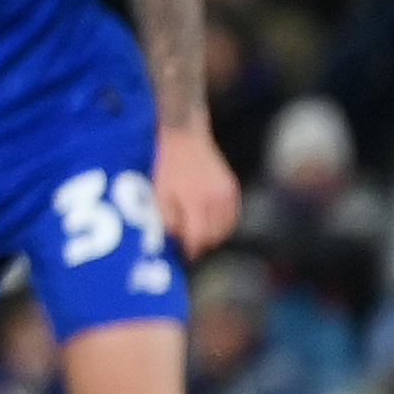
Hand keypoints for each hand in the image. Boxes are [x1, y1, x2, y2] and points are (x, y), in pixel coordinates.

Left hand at [151, 119, 239, 256]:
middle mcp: (216, 201)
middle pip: (215, 234)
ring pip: (227, 227)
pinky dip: (226, 223)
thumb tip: (177, 238)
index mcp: (196, 203)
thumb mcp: (159, 193)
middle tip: (193, 246)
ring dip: (216, 235)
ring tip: (203, 236)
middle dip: (203, 243)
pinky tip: (214, 224)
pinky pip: (234, 215)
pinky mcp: (233, 188)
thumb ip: (168, 218)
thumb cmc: (168, 166)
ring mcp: (228, 194)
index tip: (186, 254)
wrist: (185, 139)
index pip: (199, 236)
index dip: (192, 248)